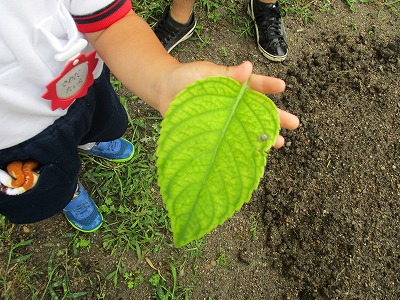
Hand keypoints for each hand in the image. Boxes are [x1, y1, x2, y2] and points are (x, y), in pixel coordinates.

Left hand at [157, 61, 298, 147]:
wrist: (164, 92)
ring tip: (280, 143)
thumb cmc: (186, 78)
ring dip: (264, 136)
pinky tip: (255, 155)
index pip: (255, 85)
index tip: (282, 86)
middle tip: (294, 124)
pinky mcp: (216, 135)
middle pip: (258, 111)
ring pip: (249, 129)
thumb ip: (226, 74)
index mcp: (234, 86)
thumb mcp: (206, 73)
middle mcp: (234, 104)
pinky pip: (232, 142)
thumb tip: (248, 66)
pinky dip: (244, 149)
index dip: (268, 86)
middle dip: (276, 117)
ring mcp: (226, 121)